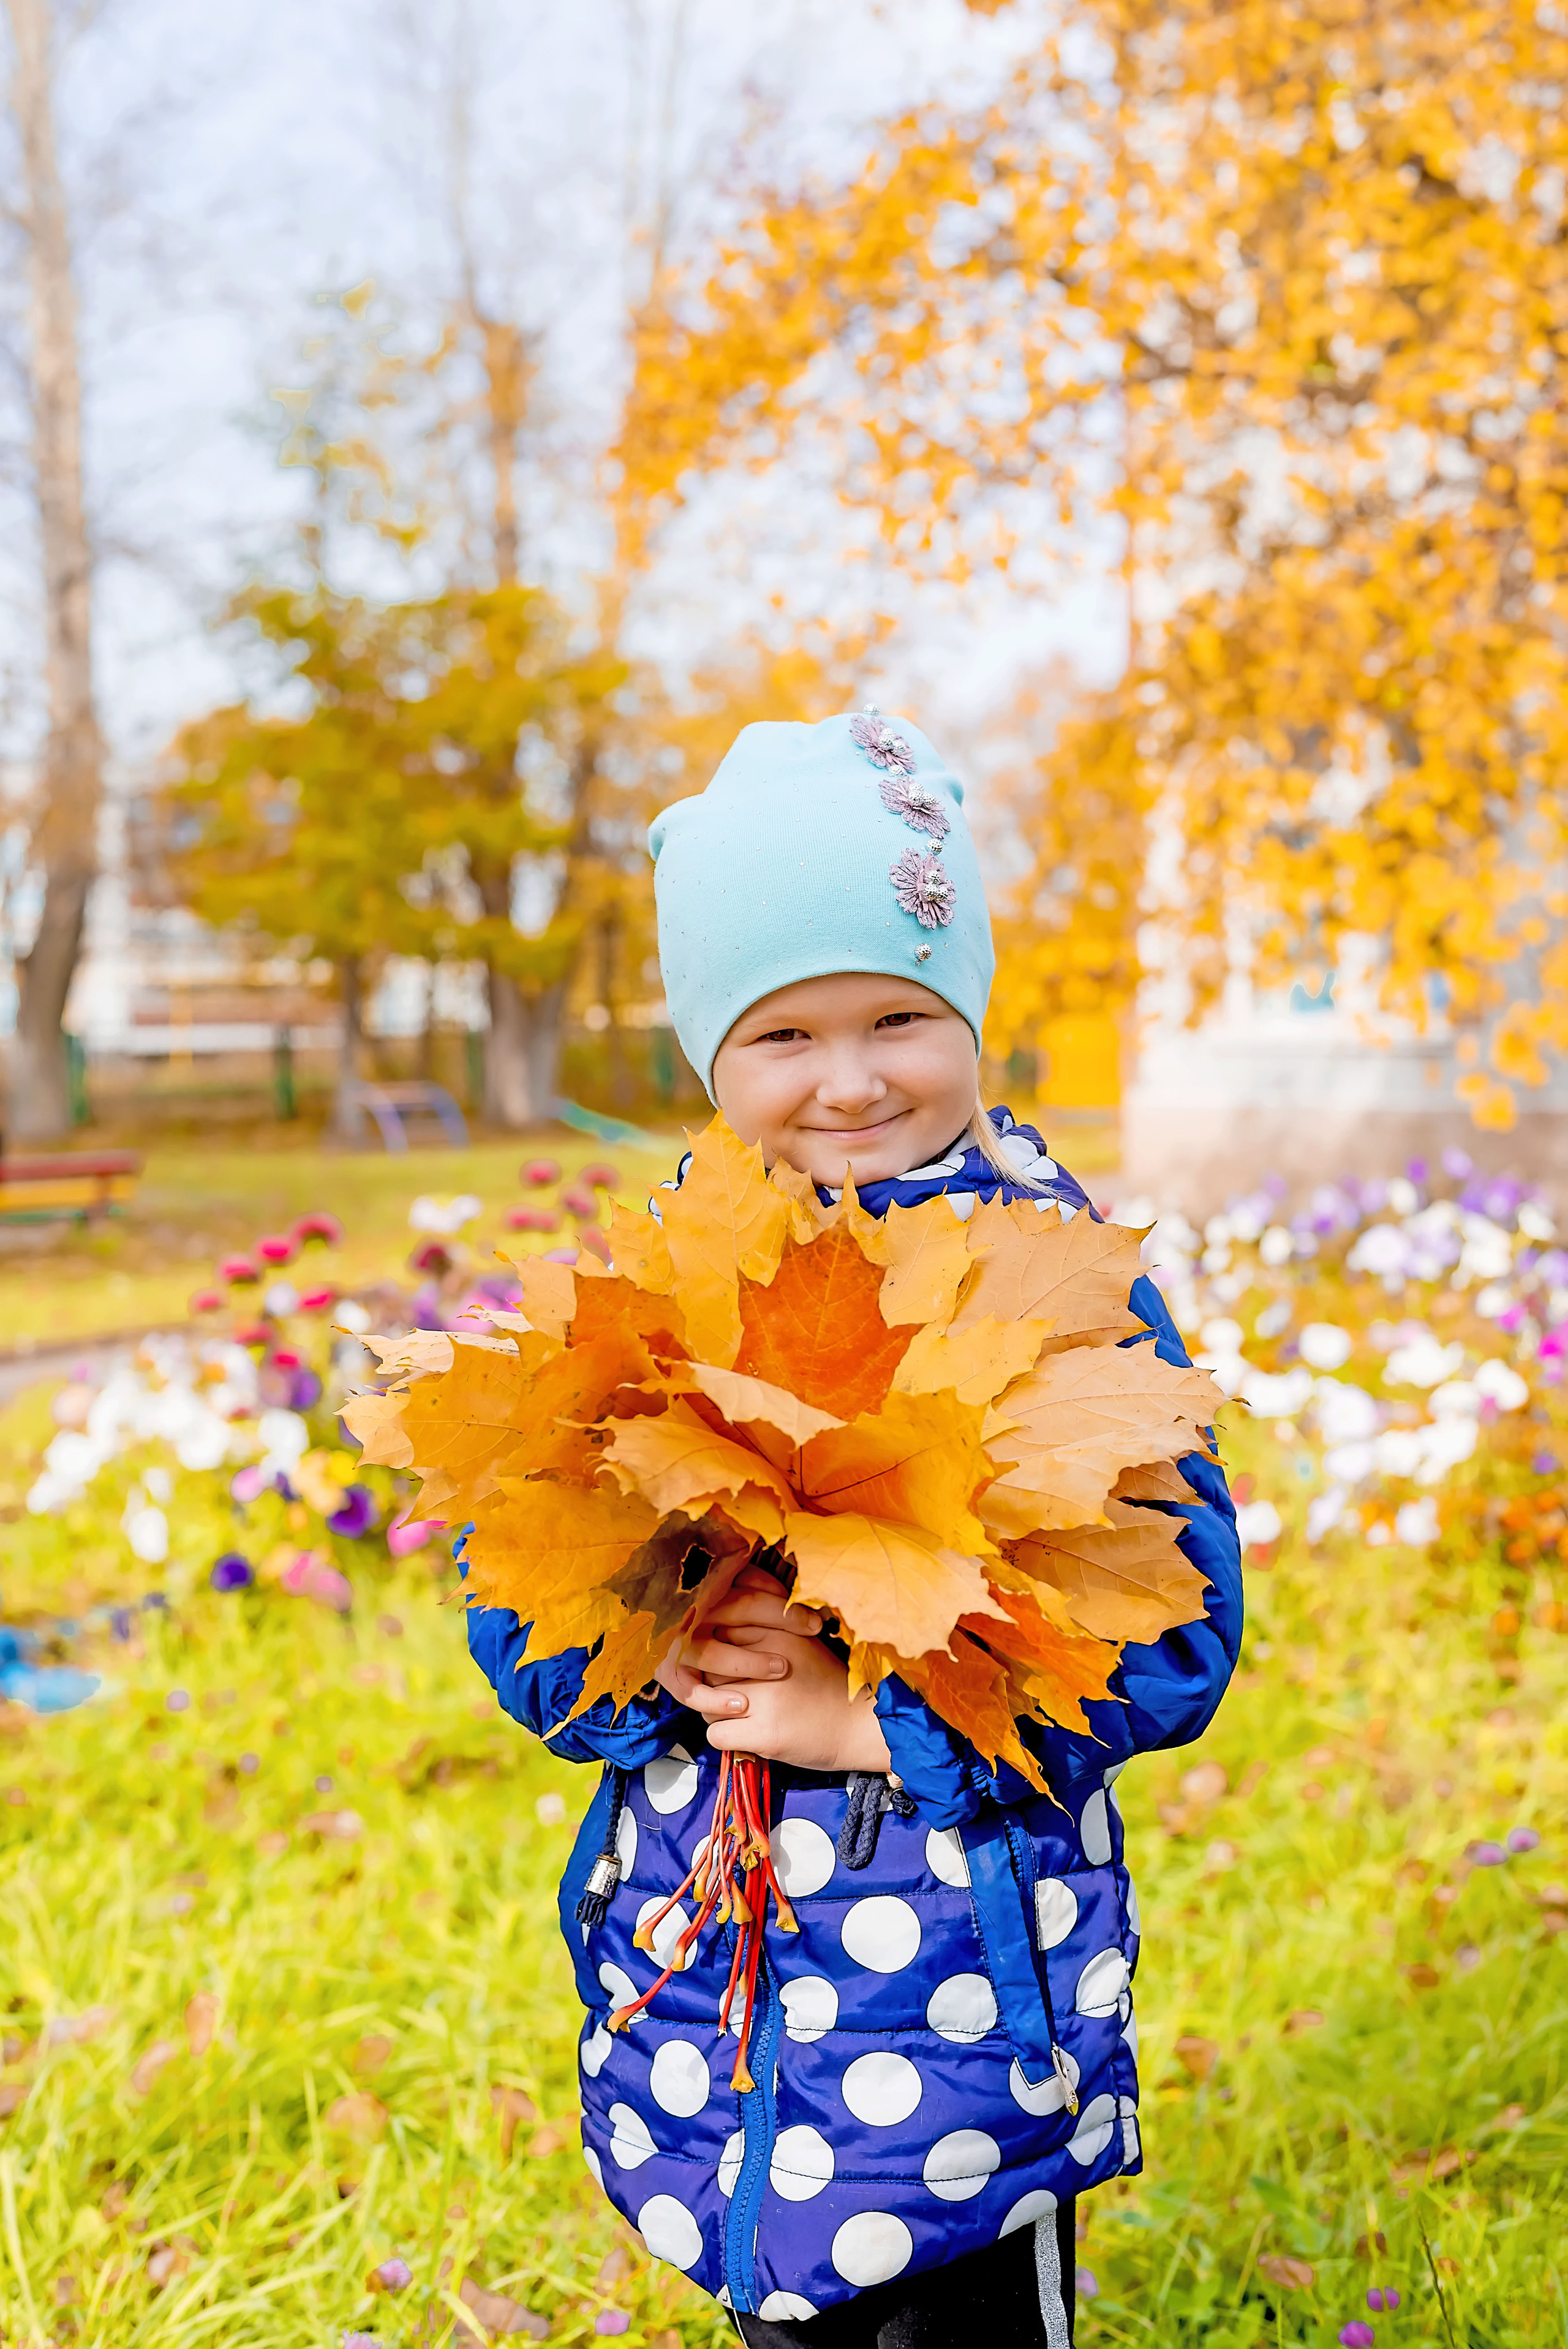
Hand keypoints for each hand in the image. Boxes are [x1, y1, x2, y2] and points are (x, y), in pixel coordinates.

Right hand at [654, 1566, 822, 1714]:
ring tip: (781, 1669)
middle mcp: (691, 1611)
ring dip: (749, 1662)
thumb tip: (791, 1584)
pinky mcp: (670, 1674)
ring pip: (713, 1651)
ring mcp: (678, 1643)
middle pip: (738, 1609)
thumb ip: (759, 1587)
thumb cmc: (718, 1621)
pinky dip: (715, 1700)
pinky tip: (742, 1705)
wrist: (670, 1638)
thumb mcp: (735, 1597)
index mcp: (708, 1586)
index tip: (815, 1624)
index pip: (752, 1589)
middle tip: (810, 1635)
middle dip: (778, 1622)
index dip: (786, 1606)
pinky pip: (690, 1690)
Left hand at [704, 1629, 892, 1773]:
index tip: (737, 1670)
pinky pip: (715, 1734)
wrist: (860, 1727)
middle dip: (717, 1684)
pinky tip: (744, 1736)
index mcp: (779, 1634)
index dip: (723, 1655)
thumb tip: (719, 1633)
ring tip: (743, 1717)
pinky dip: (724, 1738)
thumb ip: (767, 1632)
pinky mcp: (765, 1734)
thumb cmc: (829, 1685)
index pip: (722, 1636)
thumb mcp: (803, 1644)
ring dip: (718, 1712)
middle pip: (711, 1668)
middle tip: (737, 1695)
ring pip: (707, 1702)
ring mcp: (766, 1700)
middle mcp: (769, 1662)